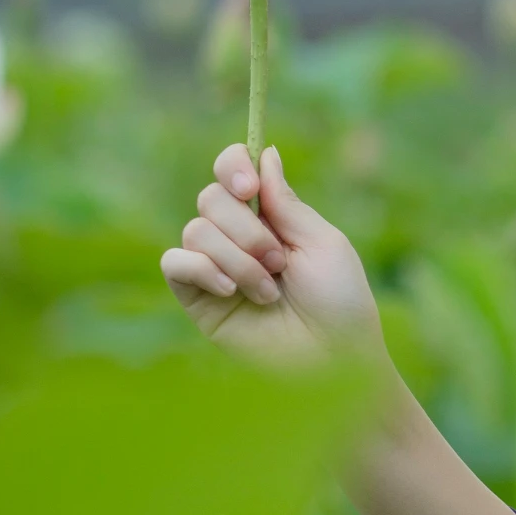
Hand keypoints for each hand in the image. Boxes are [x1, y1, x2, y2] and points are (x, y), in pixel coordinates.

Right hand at [160, 145, 382, 363]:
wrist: (333, 361)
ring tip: (269, 292)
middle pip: (211, 198)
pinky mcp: (197, 299)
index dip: (232, 166)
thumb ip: (285, 201)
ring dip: (237, 258)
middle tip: (278, 262)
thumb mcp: (322, 242)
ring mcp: (215, 268)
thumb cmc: (340, 304)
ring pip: (196, 230)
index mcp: (271, 219)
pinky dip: (203, 269)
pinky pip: (175, 262)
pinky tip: (233, 292)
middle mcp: (238, 238)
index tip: (248, 185)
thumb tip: (264, 153)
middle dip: (246, 228)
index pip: (233, 172)